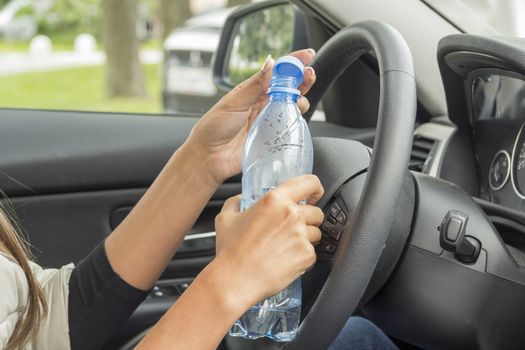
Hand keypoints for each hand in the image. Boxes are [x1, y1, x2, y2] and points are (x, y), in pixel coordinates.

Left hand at [185, 49, 316, 186]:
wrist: (209, 157)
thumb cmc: (214, 128)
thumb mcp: (233, 102)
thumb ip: (254, 84)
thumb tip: (270, 62)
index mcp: (253, 91)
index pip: (277, 72)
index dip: (293, 62)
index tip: (307, 55)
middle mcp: (263, 104)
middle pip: (290, 88)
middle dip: (303, 79)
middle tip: (310, 74)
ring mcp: (269, 121)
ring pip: (293, 106)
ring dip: (301, 100)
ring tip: (299, 100)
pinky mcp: (273, 138)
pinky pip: (290, 127)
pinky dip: (297, 121)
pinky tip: (295, 118)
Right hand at [213, 175, 323, 304]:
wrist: (236, 280)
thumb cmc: (231, 251)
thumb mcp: (226, 218)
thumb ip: (236, 202)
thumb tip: (241, 200)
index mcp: (275, 200)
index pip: (309, 182)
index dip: (315, 188)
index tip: (313, 194)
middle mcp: (292, 215)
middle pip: (316, 211)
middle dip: (308, 219)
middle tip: (292, 228)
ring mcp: (301, 235)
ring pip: (316, 232)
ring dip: (306, 238)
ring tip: (286, 246)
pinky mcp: (306, 255)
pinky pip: (312, 252)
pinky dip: (303, 256)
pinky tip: (286, 259)